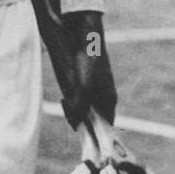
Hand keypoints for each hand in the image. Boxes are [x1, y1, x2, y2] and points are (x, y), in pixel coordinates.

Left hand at [59, 10, 116, 129]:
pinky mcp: (88, 81)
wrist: (86, 38)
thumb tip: (75, 123)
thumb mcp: (83, 89)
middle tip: (68, 110)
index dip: (95, 133)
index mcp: (109, 100)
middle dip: (79, 117)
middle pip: (93, 117)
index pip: (106, 125)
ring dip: (74, 108)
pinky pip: (81, 97)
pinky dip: (72, 99)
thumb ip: (79, 107)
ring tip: (65, 100)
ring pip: (85, 107)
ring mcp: (97, 89)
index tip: (82, 136)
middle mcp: (105, 97)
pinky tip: (65, 95)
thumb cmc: (88, 63)